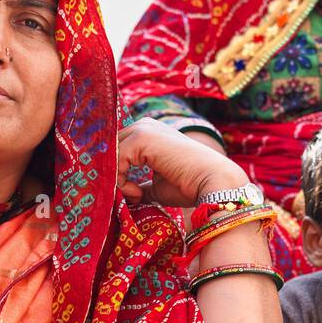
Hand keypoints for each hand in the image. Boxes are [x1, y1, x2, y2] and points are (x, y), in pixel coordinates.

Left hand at [117, 117, 247, 208]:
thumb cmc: (189, 187)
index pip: (116, 149)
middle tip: (126, 196)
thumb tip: (122, 195)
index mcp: (148, 133)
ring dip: (115, 180)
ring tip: (135, 195)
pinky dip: (120, 180)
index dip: (114, 173)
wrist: (212, 182)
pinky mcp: (142, 138)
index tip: (128, 195)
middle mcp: (144, 126)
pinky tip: (137, 192)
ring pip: (110, 155)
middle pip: (109, 150)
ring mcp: (143, 129)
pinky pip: (116, 160)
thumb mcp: (156, 186)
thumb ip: (138, 185)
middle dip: (111, 175)